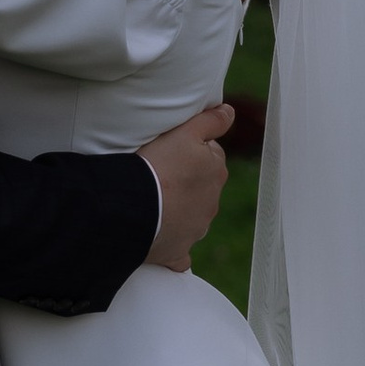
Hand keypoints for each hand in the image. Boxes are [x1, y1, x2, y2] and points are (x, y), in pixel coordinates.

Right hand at [139, 106, 234, 271]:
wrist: (134, 209)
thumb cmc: (158, 167)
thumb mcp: (184, 133)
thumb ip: (210, 121)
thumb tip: (230, 113)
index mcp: (216, 173)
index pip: (211, 157)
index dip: (192, 151)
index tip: (173, 151)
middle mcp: (211, 204)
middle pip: (202, 187)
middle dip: (187, 181)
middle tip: (160, 173)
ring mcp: (196, 230)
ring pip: (191, 216)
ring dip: (178, 209)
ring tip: (153, 200)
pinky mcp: (178, 251)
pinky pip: (179, 253)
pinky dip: (174, 246)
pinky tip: (162, 240)